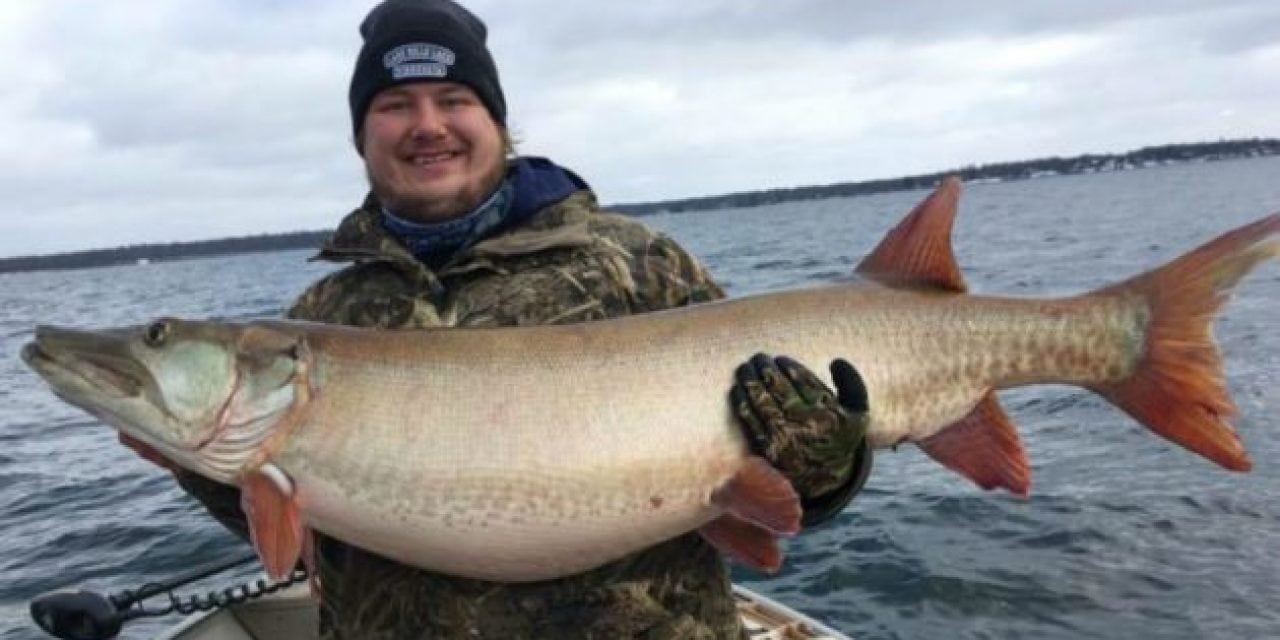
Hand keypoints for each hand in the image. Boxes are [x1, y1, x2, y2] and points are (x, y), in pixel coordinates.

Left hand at [729, 354, 872, 525]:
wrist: (826, 478)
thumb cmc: (839, 436)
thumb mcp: (858, 412)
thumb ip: (853, 384)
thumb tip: (836, 361)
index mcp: (827, 412)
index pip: (803, 381)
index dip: (788, 366)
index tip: (780, 359)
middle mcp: (805, 423)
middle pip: (779, 389)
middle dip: (766, 369)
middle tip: (758, 358)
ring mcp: (784, 436)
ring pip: (762, 402)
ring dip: (750, 382)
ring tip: (744, 368)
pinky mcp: (767, 448)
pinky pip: (751, 422)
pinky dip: (742, 404)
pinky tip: (737, 390)